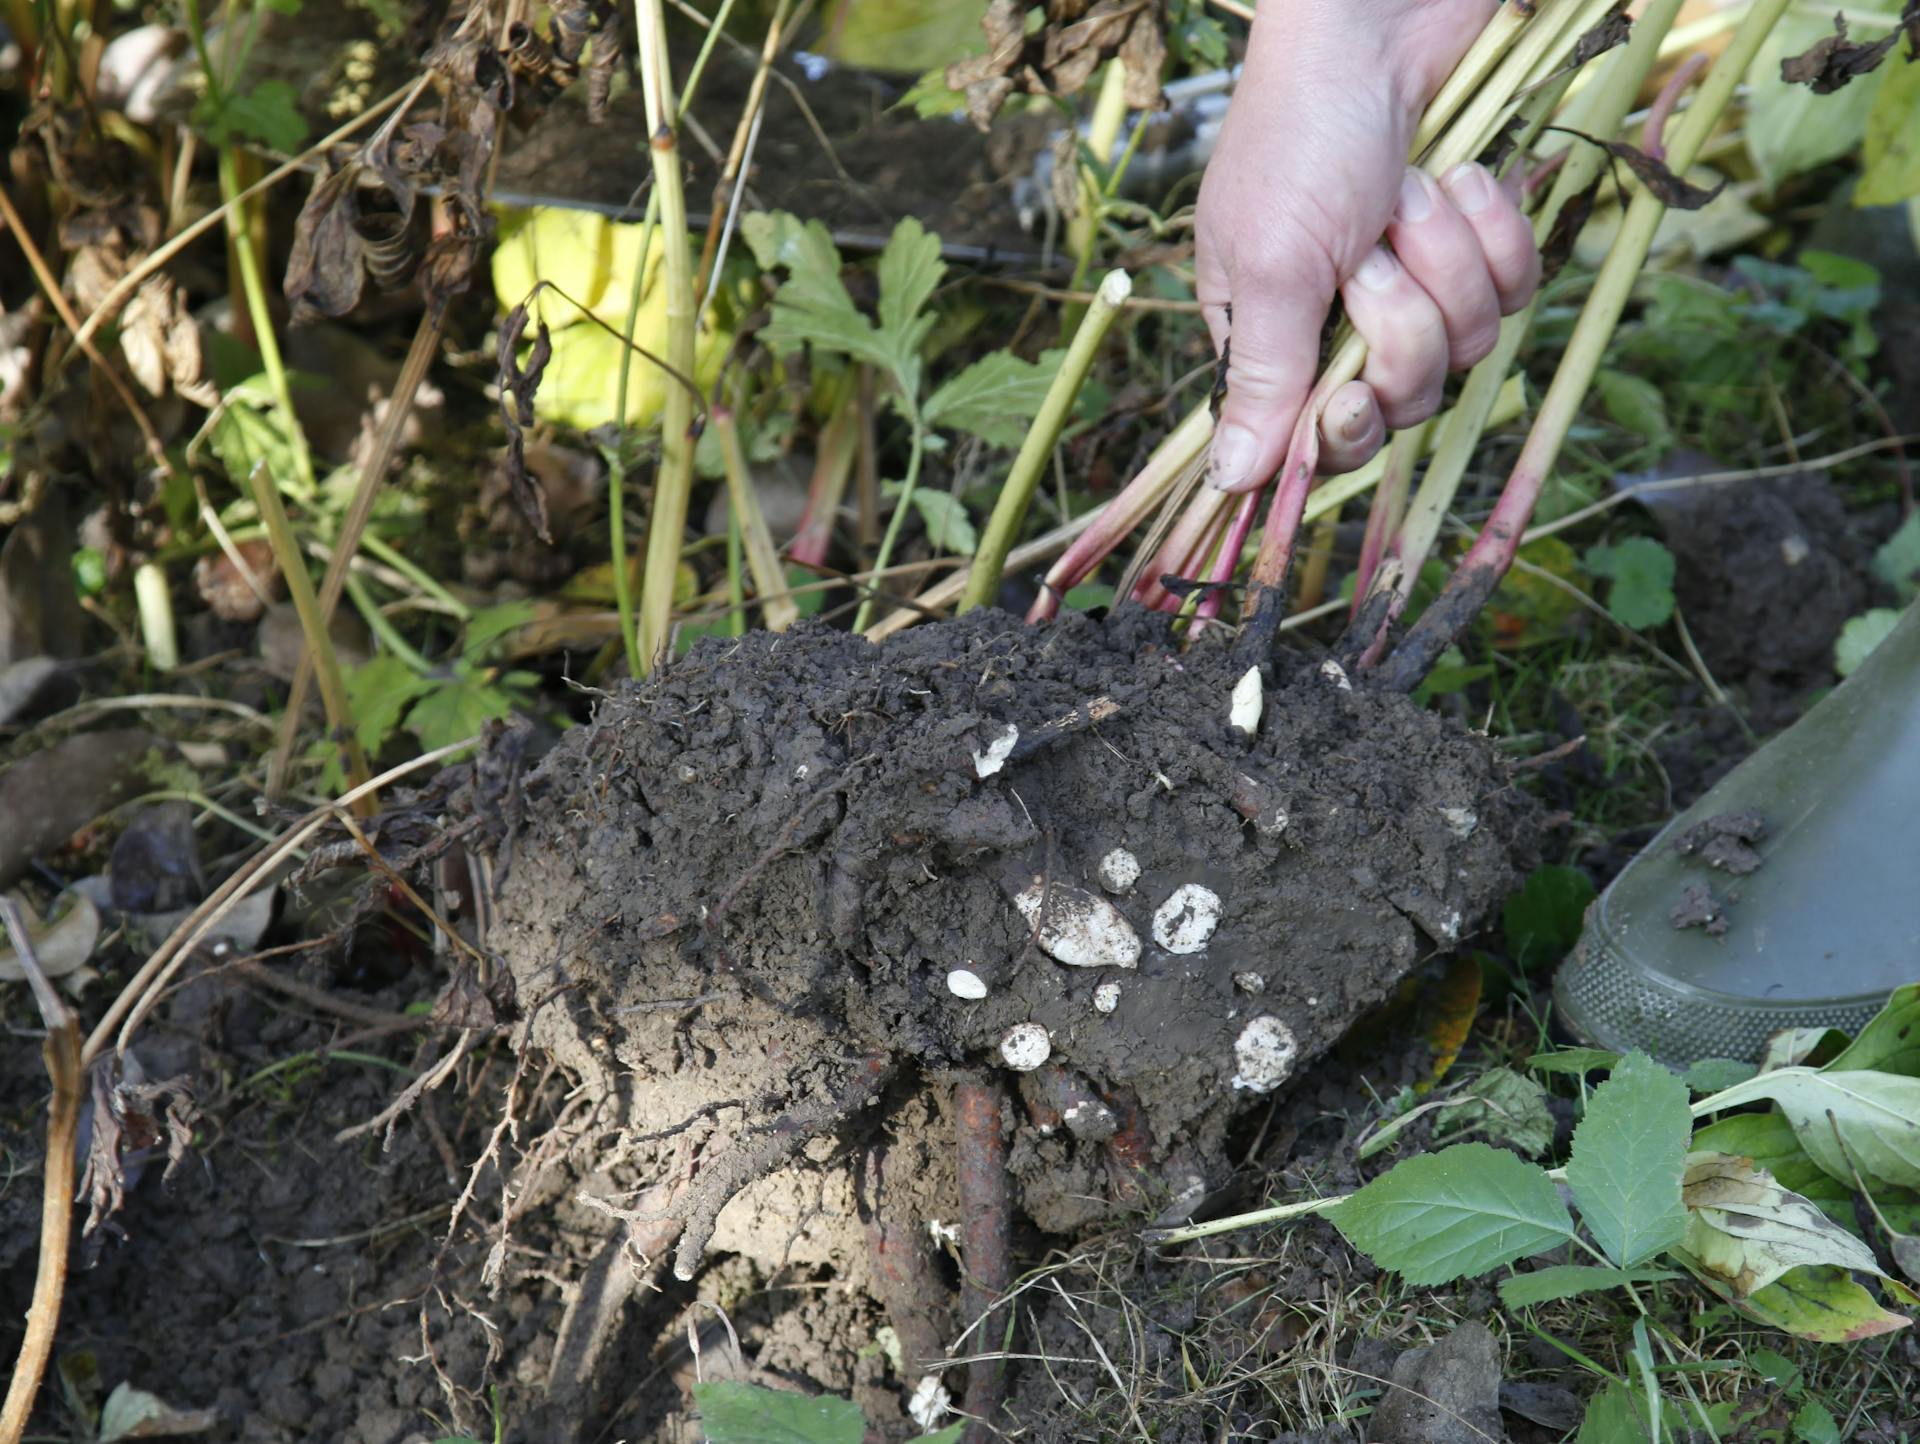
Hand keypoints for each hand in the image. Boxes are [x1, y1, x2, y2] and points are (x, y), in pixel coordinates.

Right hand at [1195, 0, 1542, 491]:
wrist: (1384, 15)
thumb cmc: (1305, 129)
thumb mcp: (1270, 264)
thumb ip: (1261, 378)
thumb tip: (1227, 481)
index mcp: (1267, 332)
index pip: (1311, 437)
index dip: (1341, 432)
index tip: (1348, 397)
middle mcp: (1339, 319)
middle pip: (1399, 403)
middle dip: (1402, 328)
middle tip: (1370, 257)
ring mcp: (1417, 282)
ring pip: (1466, 349)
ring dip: (1447, 264)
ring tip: (1410, 192)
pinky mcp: (1480, 244)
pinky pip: (1516, 292)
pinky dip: (1495, 232)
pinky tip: (1464, 174)